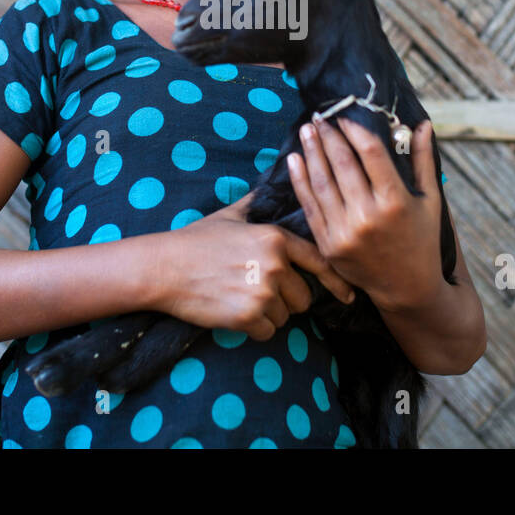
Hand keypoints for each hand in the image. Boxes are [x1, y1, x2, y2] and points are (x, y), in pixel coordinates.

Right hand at [151, 190, 356, 339]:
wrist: (164, 267)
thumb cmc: (197, 241)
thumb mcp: (232, 215)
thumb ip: (258, 204)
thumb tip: (272, 183)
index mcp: (276, 238)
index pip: (319, 262)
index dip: (337, 281)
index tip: (349, 295)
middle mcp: (275, 264)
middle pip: (304, 297)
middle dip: (287, 300)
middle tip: (260, 292)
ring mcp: (262, 291)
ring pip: (286, 316)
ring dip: (270, 315)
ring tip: (243, 299)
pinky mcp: (247, 316)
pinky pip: (268, 332)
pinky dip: (255, 329)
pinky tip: (235, 313)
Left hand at [287, 116, 443, 312]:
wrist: (406, 288)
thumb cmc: (422, 240)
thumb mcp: (431, 201)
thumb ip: (424, 161)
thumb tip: (421, 124)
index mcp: (396, 201)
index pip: (370, 154)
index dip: (354, 129)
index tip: (344, 114)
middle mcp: (368, 216)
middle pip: (342, 164)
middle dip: (329, 136)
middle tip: (319, 116)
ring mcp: (345, 232)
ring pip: (322, 182)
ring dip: (311, 152)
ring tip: (306, 130)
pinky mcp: (328, 245)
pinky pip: (310, 206)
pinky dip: (300, 181)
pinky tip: (295, 160)